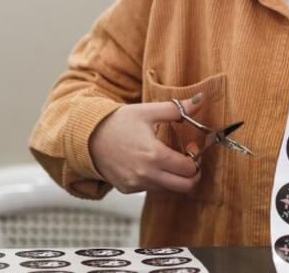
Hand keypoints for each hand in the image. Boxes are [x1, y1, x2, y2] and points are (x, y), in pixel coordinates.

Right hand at [89, 94, 203, 193]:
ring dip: (175, 177)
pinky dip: (159, 180)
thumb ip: (177, 109)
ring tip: (169, 158)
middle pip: (184, 187)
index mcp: (154, 155)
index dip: (196, 158)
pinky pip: (152, 189)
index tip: (191, 146)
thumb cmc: (118, 122)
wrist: (87, 137)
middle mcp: (145, 174)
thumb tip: (200, 99)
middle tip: (188, 158)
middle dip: (192, 174)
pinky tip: (152, 163)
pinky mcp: (127, 189)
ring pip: (169, 189)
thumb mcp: (147, 111)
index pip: (189, 169)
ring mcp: (135, 184)